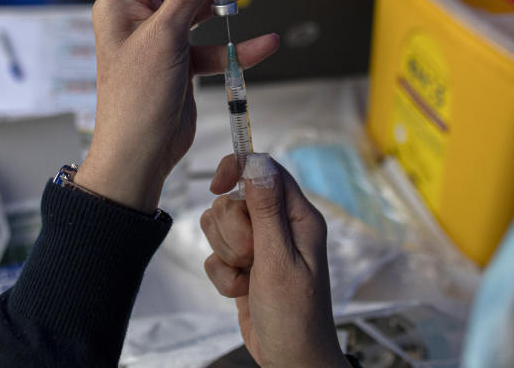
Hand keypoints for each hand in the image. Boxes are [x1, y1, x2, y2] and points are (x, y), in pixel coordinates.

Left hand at [75, 0, 284, 212]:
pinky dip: (237, 45)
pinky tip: (267, 42)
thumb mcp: (164, 35)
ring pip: (202, 7)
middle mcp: (140, 17)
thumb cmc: (137, 96)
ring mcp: (163, 40)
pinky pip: (212, 46)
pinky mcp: (182, 64)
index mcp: (121, 3)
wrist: (139, 156)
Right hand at [201, 153, 349, 367]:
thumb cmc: (296, 317)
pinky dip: (222, 274)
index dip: (238, 169)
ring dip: (226, 254)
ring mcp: (260, 245)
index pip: (265, 170)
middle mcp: (279, 226)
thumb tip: (257, 164)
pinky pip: (215, 254)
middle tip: (252, 256)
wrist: (290, 359)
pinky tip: (241, 290)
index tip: (217, 185)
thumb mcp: (279, 260)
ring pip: (220, 225)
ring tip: (248, 276)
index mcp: (298, 217)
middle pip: (234, 199)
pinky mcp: (243, 264)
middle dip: (233, 231)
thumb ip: (266, 210)